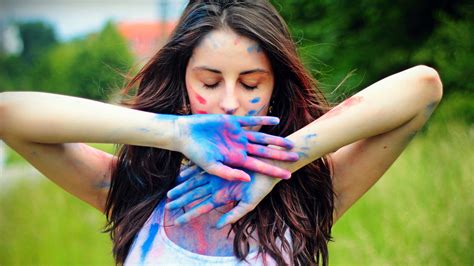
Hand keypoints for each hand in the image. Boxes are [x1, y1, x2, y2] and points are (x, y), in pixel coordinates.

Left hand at [166, 164, 278, 227]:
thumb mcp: (247, 204)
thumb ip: (232, 215)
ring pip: (195, 183)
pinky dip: (191, 171)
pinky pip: (202, 167)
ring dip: (183, 187)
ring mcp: (217, 175)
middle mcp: (217, 186)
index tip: (176, 221)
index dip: (188, 214)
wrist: (270, 166)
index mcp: (222, 197)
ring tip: (170, 194)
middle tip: (167, 206)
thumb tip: (215, 227)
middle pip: (195, 195)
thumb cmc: (261, 186)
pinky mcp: (220, 162)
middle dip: (181, 201)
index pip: (201, 207)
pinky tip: (182, 175)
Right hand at [175, 114, 297, 180]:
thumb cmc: (195, 154)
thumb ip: (230, 173)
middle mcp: (239, 148)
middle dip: (279, 155)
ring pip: (261, 138)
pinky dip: (264, 120)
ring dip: (275, 140)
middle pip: (264, 152)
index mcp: (236, 160)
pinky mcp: (233, 122)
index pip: (259, 167)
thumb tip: (248, 178)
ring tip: (290, 142)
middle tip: (296, 157)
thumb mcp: (212, 167)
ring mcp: (237, 135)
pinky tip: (276, 121)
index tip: (288, 175)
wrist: (185, 135)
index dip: (273, 171)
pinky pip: (252, 121)